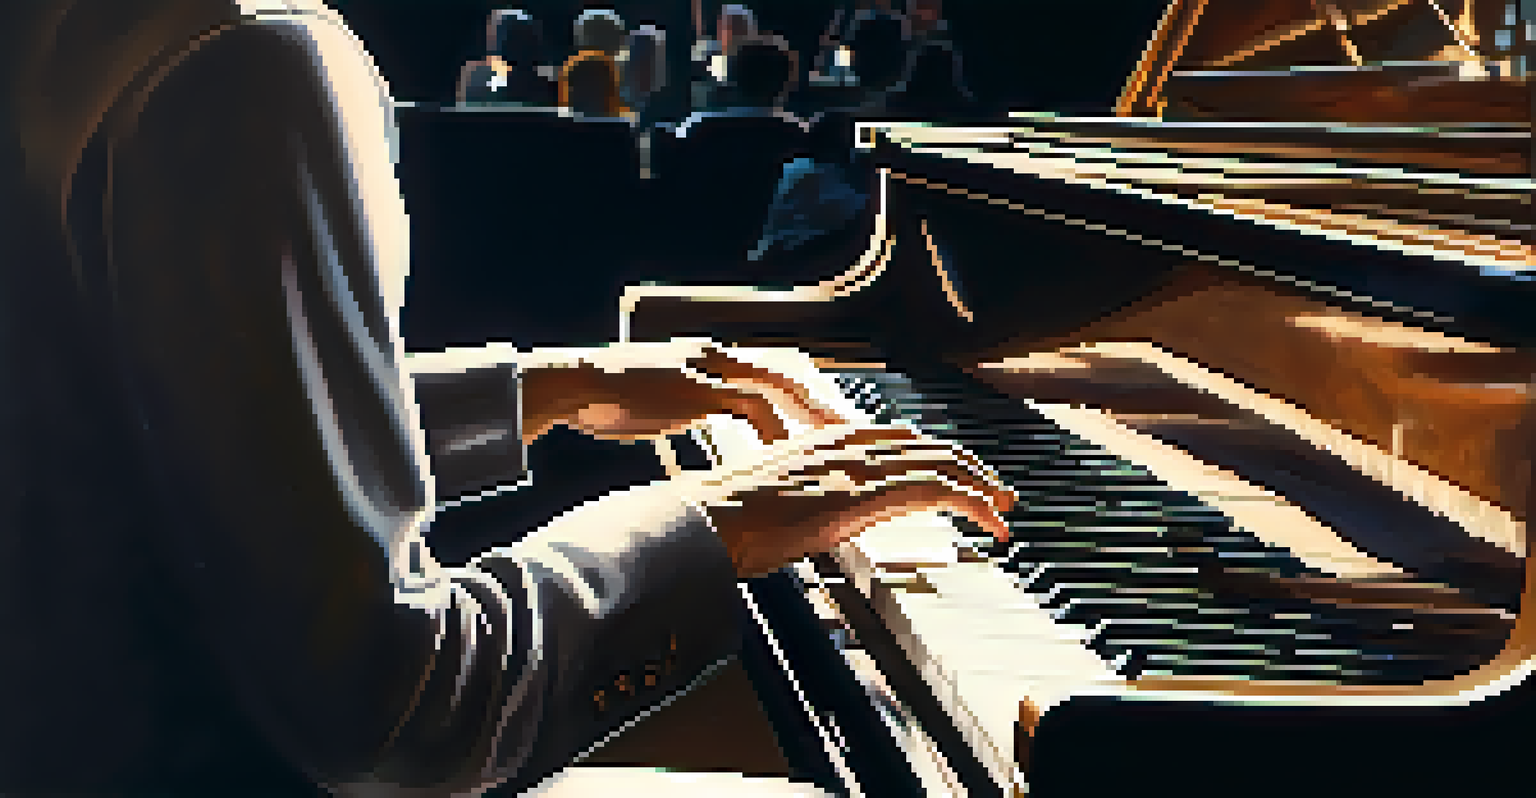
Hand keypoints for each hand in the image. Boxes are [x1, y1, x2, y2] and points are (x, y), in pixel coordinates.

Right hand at [522, 339, 846, 443]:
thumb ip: (687, 403)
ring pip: (777, 386)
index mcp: (709, 358)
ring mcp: (707, 370)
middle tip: (850, 429)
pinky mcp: (697, 389)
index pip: (771, 372)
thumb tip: (694, 418)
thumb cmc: (609, 398)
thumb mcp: (659, 397)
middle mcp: (715, 356)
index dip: (801, 395)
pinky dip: (772, 428)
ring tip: (832, 443)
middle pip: (786, 373)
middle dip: (819, 402)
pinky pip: (750, 407)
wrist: (575, 386)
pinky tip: (785, 450)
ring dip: (806, 414)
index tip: (825, 420)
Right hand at [675, 424, 1016, 577]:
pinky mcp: (867, 491)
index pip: (900, 437)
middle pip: (930, 445)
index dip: (936, 454)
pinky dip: (974, 504)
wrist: (709, 520)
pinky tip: (990, 524)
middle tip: (998, 491)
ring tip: (1005, 511)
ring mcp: (860, 465)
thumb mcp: (781, 496)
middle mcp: (851, 442)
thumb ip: (814, 494)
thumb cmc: (730, 518)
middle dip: (970, 467)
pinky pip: (938, 490)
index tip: (958, 474)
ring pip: (943, 463)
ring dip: (982, 488)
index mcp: (830, 438)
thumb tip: (834, 514)